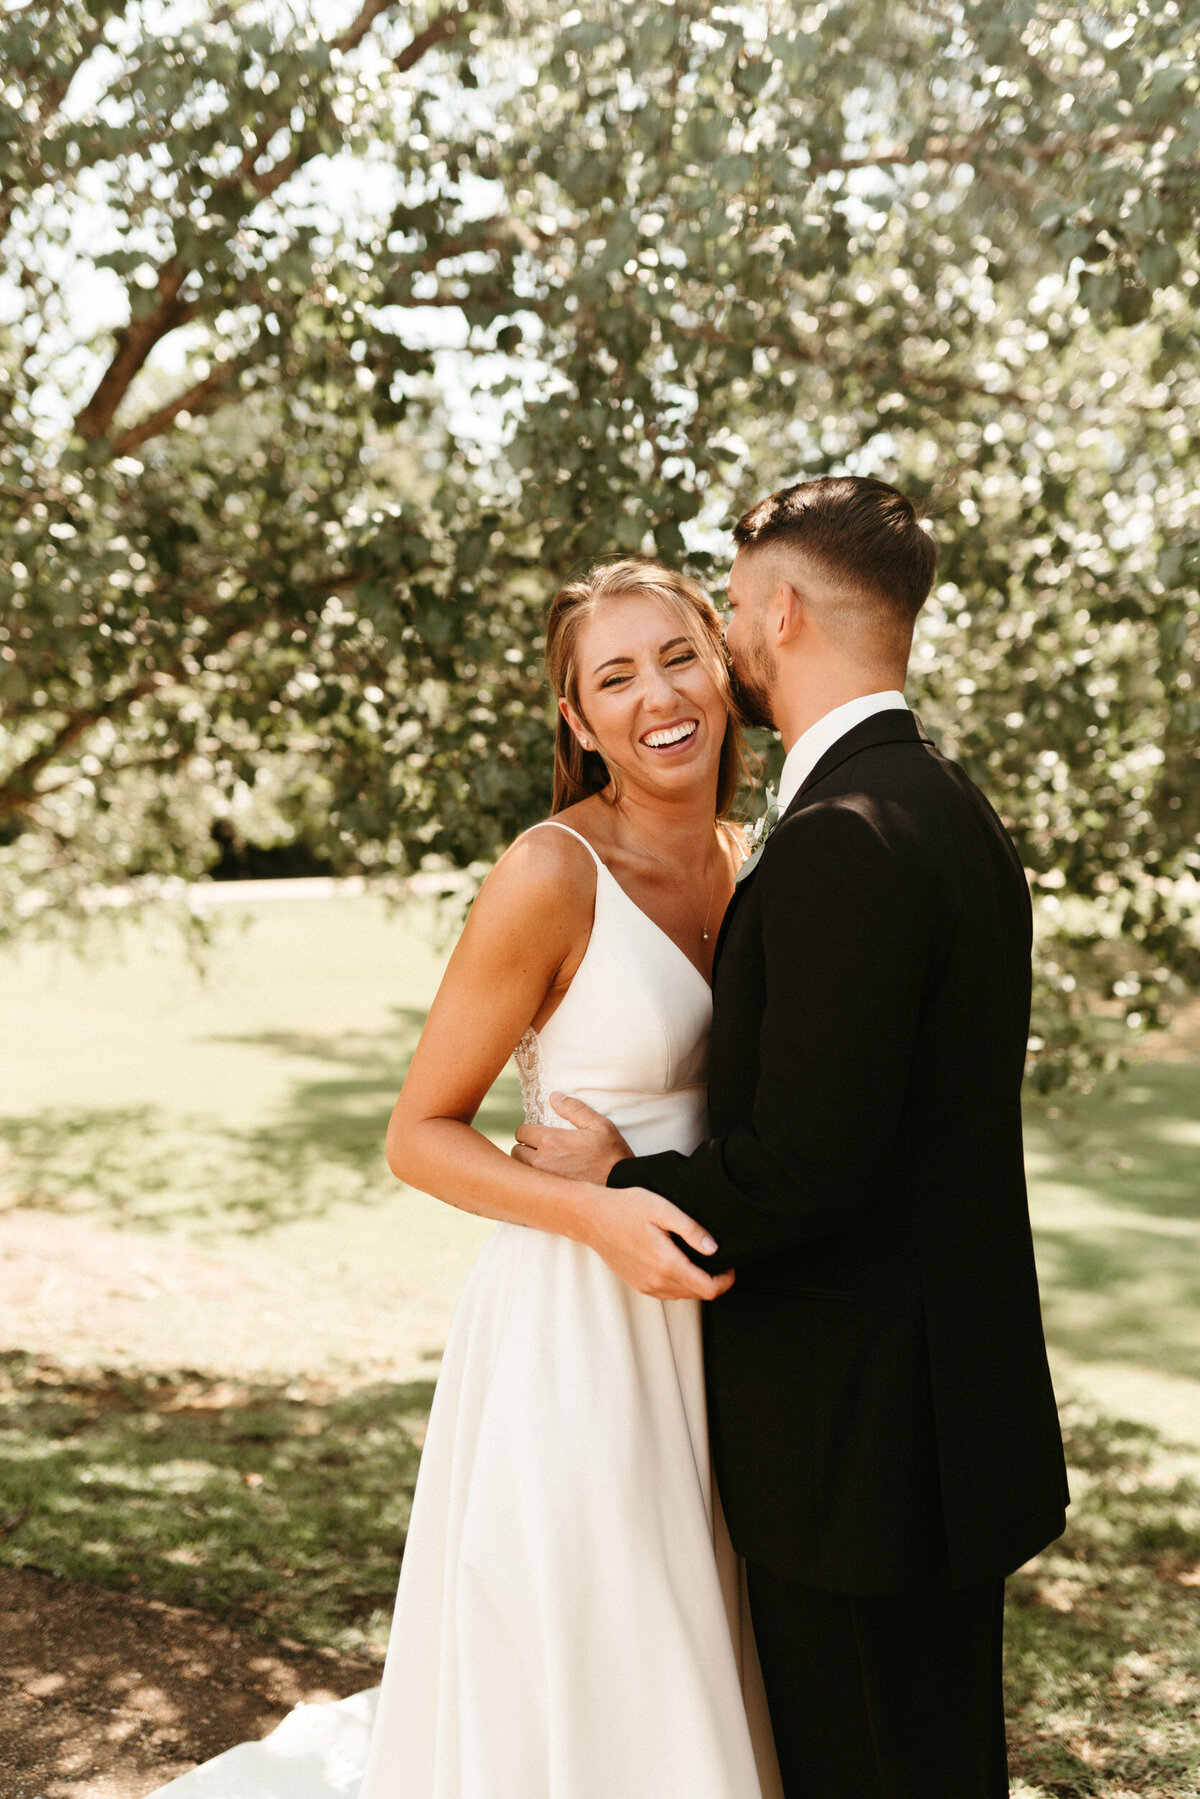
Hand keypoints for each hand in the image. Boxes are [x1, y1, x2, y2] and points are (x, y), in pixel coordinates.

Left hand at [512, 1092, 633, 1183]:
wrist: (622, 1184)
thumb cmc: (612, 1154)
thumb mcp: (599, 1125)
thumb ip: (574, 1108)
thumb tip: (554, 1097)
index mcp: (551, 1141)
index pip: (521, 1132)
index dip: (530, 1131)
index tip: (540, 1134)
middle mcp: (542, 1161)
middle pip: (516, 1152)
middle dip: (526, 1148)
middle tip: (540, 1149)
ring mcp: (544, 1181)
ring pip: (521, 1170)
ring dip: (527, 1165)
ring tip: (542, 1164)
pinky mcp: (548, 1196)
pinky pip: (531, 1185)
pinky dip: (534, 1180)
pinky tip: (547, 1179)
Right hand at [579, 1182, 734, 1301]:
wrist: (592, 1217)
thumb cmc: (625, 1208)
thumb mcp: (663, 1210)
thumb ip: (691, 1230)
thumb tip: (714, 1249)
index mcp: (667, 1264)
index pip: (709, 1289)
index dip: (726, 1280)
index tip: (729, 1263)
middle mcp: (657, 1282)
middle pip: (698, 1294)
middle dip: (713, 1280)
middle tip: (716, 1257)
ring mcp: (646, 1286)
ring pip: (683, 1295)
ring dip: (695, 1282)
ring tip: (696, 1258)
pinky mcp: (638, 1284)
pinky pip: (667, 1293)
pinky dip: (678, 1283)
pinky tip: (676, 1262)